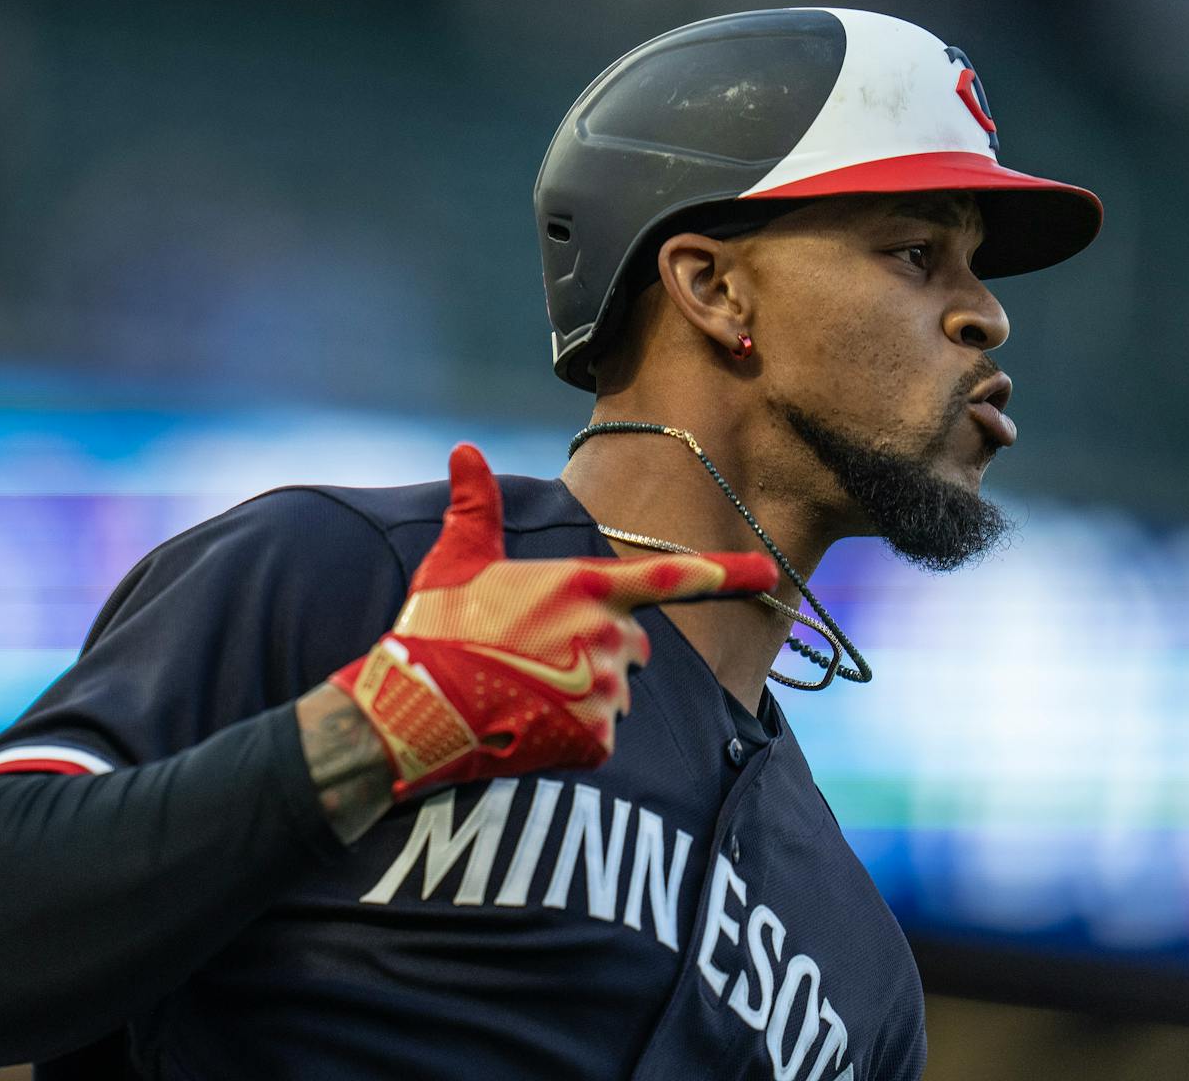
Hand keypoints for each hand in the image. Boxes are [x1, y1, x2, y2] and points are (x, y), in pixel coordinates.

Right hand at [330, 443, 777, 800]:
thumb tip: (463, 449)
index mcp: (584, 586)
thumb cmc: (436, 627)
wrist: (418, 706)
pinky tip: (527, 724)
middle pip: (633, 645)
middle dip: (599, 650)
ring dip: (581, 694)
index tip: (770, 573)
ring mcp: (606, 690)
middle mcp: (608, 635)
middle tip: (536, 655)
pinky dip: (569, 736)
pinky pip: (598, 737)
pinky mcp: (595, 739)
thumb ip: (474, 506)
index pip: (670, 578)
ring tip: (523, 691)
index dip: (726, 574)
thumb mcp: (454, 559)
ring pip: (615, 693)